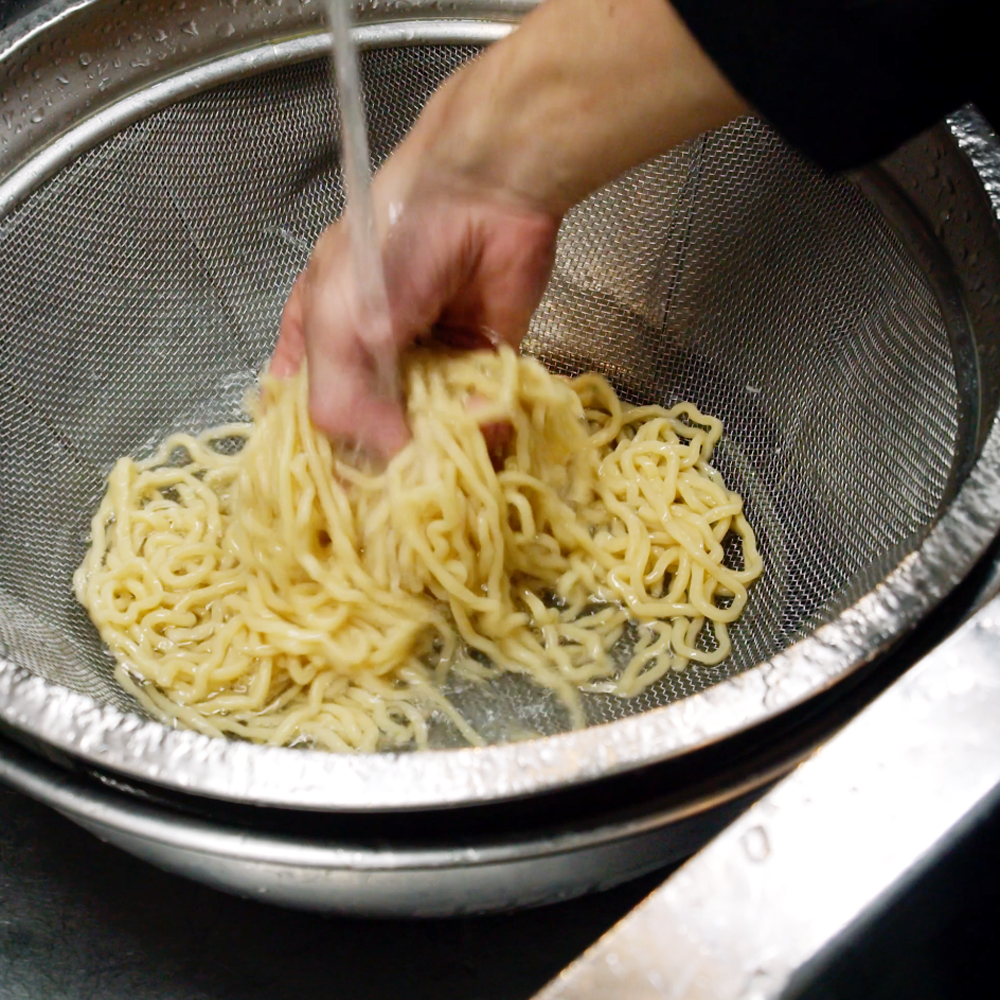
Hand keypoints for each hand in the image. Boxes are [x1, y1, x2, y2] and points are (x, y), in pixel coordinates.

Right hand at [272, 0, 747, 456]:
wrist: (483, 193)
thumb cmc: (391, 248)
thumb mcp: (336, 322)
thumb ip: (340, 400)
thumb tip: (391, 461)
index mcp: (317, 352)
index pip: (305, 427)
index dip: (321, 468)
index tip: (342, 508)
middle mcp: (371, 370)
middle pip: (373, 442)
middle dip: (391, 470)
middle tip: (409, 493)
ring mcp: (428, 371)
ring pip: (431, 438)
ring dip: (446, 454)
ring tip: (456, 454)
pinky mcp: (482, 370)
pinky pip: (483, 420)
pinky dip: (488, 429)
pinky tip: (491, 422)